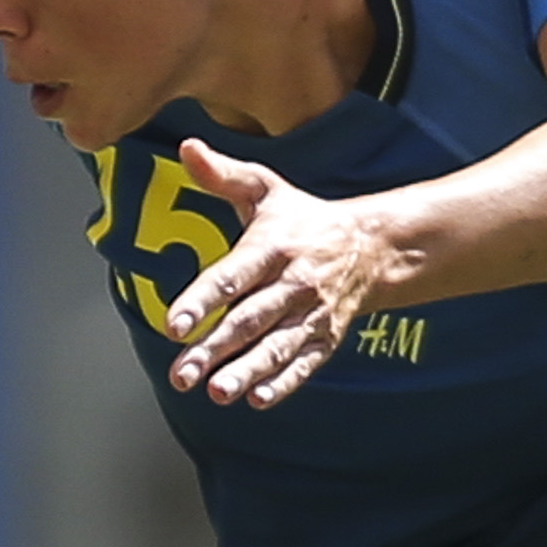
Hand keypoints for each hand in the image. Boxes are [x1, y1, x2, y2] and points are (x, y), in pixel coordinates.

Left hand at [157, 139, 403, 407]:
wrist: (373, 246)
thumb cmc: (304, 219)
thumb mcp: (267, 189)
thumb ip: (223, 175)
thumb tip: (187, 147)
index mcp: (272, 248)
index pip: (231, 276)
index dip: (201, 300)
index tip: (173, 325)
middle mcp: (292, 284)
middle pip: (248, 320)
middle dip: (214, 349)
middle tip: (181, 374)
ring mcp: (311, 314)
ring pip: (276, 347)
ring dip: (247, 372)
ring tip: (216, 394)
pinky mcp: (326, 338)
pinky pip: (305, 363)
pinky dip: (285, 382)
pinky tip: (259, 399)